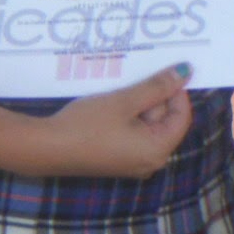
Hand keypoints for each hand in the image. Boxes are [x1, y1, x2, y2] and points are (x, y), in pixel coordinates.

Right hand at [38, 64, 194, 177]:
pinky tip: (110, 104)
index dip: (175, 91)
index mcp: (158, 151)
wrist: (47, 148)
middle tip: (132, 81)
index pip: (181, 116)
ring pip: (147, 124)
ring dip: (136, 104)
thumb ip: (157, 86)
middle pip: (164, 121)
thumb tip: (186, 72)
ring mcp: (133, 163)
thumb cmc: (88, 125)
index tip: (161, 70)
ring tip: (118, 91)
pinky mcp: (117, 159)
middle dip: (152, 98)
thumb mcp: (125, 101)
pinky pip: (133, 133)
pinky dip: (126, 116)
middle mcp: (150, 162)